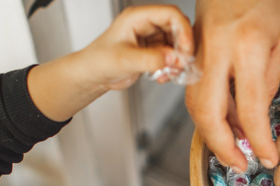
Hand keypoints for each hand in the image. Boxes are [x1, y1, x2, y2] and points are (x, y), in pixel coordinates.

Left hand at [28, 4, 192, 121]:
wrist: (93, 76)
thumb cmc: (99, 62)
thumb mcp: (125, 60)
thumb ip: (151, 59)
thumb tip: (175, 58)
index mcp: (138, 17)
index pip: (170, 14)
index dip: (183, 30)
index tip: (186, 50)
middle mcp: (146, 24)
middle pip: (178, 28)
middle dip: (183, 48)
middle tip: (181, 64)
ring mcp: (151, 38)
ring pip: (177, 44)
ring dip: (178, 61)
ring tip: (168, 74)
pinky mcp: (153, 51)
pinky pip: (172, 56)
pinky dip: (172, 68)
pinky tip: (162, 76)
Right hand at [186, 0, 279, 171]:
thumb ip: (269, 79)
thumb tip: (258, 113)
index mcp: (247, 48)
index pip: (250, 110)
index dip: (259, 140)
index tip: (267, 157)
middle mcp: (216, 51)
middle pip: (208, 113)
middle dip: (223, 146)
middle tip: (240, 164)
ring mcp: (199, 50)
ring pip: (195, 104)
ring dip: (212, 131)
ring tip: (235, 148)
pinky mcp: (192, 49)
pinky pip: (195, 88)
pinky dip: (208, 111)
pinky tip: (226, 121)